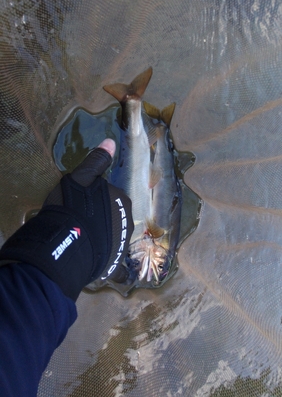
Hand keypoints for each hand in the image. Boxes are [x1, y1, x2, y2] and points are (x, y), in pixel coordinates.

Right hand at [0, 139, 133, 300]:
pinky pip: (116, 267)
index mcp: (121, 200)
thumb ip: (97, 160)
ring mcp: (121, 246)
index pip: (112, 197)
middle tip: (82, 222)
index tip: (83, 204)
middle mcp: (127, 223)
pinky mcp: (113, 266)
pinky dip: (114, 268)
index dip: (96, 201)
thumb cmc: (73, 205)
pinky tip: (105, 268)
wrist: (66, 242)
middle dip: (102, 220)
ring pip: (114, 240)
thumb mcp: (81, 177)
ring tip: (83, 241)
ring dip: (103, 241)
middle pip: (115, 218)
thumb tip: (111, 141)